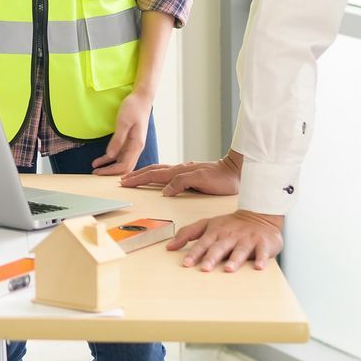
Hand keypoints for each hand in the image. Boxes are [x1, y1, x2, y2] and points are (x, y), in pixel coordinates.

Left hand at [88, 93, 152, 177]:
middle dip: (110, 172)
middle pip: (124, 167)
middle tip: (95, 174)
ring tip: (95, 169)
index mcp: (137, 145)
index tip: (98, 172)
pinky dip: (109, 158)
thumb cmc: (133, 108)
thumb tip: (111, 156)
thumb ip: (117, 140)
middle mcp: (136, 148)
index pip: (124, 165)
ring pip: (121, 162)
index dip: (111, 171)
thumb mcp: (123, 122)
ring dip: (109, 167)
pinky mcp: (129, 141)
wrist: (141, 98)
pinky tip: (100, 160)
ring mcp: (133, 145)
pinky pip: (119, 154)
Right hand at [119, 148, 242, 195]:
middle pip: (153, 170)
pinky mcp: (190, 174)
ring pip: (160, 171)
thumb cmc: (223, 178)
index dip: (138, 178)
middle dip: (137, 175)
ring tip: (134, 176)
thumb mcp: (202, 179)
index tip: (124, 181)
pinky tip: (158, 178)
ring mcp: (185, 171)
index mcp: (180, 171)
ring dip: (145, 173)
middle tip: (123, 179)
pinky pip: (168, 174)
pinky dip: (157, 175)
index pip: (153, 174)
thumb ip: (181, 183)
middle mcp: (180, 169)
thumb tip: (164, 191)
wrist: (238, 172)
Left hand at [168, 210, 283, 271]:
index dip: (194, 253)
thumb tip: (169, 246)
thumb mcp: (207, 225)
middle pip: (220, 247)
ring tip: (229, 269)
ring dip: (235, 259)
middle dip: (212, 257)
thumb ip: (188, 234)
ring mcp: (247, 239)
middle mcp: (230, 236)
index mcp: (216, 231)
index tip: (186, 263)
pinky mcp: (263, 243)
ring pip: (240, 250)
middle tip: (205, 269)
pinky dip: (262, 259)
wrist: (259, 215)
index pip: (203, 243)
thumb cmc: (230, 225)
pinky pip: (263, 252)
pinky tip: (259, 267)